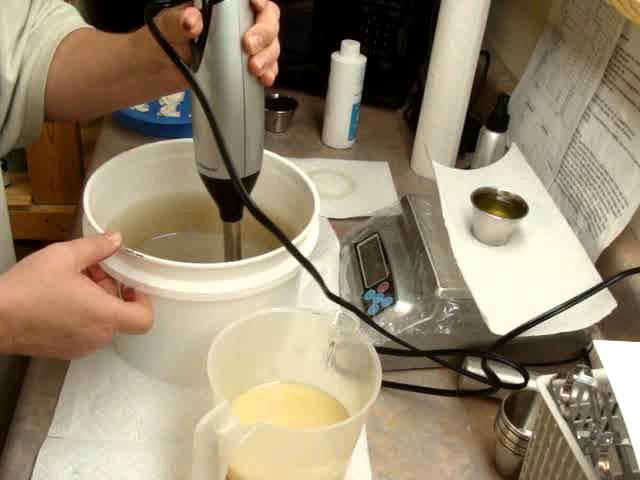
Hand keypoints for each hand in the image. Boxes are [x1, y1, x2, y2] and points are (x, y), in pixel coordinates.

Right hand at [0, 233, 152, 359]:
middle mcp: (97, 336)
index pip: (144, 319)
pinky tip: (61, 297)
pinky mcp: (65, 350)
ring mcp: (81, 346)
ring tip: (72, 281)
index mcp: (104, 315)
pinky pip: (86, 331)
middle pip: (121, 314)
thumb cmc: (28, 290)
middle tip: (90, 270)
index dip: (143, 300)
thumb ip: (97, 247)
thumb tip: (116, 239)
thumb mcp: (65, 256)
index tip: (130, 284)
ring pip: (102, 322)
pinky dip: (82, 314)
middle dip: (110, 289)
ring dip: (95, 301)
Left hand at [155, 0, 280, 85]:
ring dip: (268, 57)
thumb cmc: (168, 36)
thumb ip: (181, 19)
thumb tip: (192, 21)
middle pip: (269, 23)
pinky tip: (265, 79)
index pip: (253, 1)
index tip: (256, 7)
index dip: (261, 3)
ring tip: (255, 69)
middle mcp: (241, 23)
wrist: (162, 66)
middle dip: (264, 35)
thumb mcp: (170, 23)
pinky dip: (269, 73)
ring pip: (271, 46)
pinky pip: (267, 67)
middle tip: (249, 47)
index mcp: (227, 6)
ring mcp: (246, 46)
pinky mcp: (246, 67)